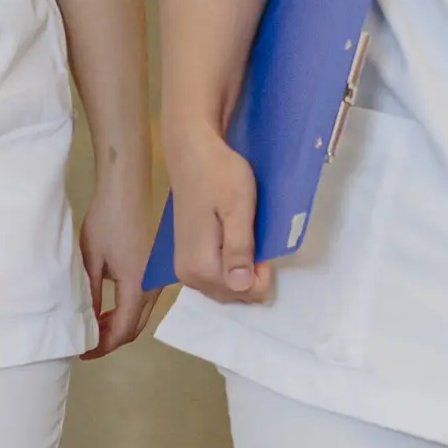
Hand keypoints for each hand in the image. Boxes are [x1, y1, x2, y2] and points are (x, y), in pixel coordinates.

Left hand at [76, 184, 158, 360]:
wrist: (126, 190)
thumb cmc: (106, 222)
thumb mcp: (91, 262)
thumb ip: (92, 296)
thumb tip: (89, 324)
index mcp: (137, 286)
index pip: (123, 330)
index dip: (103, 346)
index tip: (83, 351)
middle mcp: (154, 287)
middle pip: (136, 328)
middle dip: (112, 340)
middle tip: (87, 343)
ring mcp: (158, 278)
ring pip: (141, 316)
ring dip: (120, 325)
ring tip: (94, 327)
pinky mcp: (156, 269)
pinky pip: (144, 301)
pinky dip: (127, 311)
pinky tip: (109, 308)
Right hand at [163, 128, 271, 303]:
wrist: (192, 153)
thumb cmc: (219, 175)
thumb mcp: (238, 208)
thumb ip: (239, 249)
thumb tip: (241, 286)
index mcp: (200, 267)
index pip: (246, 293)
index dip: (263, 273)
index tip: (263, 243)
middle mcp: (188, 275)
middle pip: (234, 295)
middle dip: (253, 275)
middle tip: (258, 238)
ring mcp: (184, 267)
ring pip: (225, 287)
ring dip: (242, 272)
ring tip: (248, 239)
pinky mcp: (186, 256)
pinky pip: (216, 276)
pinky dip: (231, 267)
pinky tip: (236, 243)